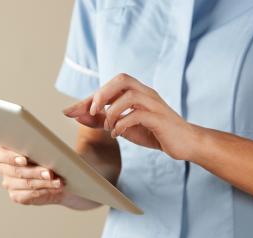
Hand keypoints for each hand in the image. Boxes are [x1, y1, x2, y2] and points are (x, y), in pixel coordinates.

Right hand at [0, 145, 64, 204]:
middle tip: (49, 173)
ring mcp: (8, 183)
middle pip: (16, 171)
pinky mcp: (16, 195)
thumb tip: (43, 152)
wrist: (56, 174)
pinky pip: (28, 195)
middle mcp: (3, 168)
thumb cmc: (46, 156)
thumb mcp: (41, 148)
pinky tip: (53, 188)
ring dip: (43, 183)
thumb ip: (36, 148)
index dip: (11, 158)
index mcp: (2, 152)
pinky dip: (44, 191)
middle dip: (35, 172)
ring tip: (57, 181)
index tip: (24, 160)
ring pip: (25, 183)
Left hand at [63, 73, 198, 160]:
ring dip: (112, 112)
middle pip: (122, 79)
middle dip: (102, 94)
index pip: (109, 86)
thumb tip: (77, 116)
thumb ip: (101, 119)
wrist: (184, 143)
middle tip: (92, 112)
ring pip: (130, 95)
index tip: (68, 111)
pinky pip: (139, 114)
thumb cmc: (153, 132)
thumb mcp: (122, 125)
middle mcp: (146, 93)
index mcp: (136, 92)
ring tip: (108, 127)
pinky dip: (123, 124)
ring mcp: (154, 104)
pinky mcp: (160, 118)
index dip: (87, 98)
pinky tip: (118, 134)